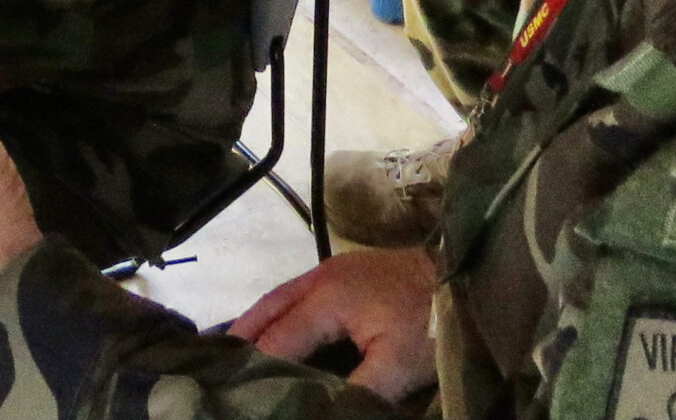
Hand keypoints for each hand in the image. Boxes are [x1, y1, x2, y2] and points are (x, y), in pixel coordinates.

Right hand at [228, 246, 439, 399]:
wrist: (463, 273)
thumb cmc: (426, 320)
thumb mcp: (394, 367)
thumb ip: (351, 391)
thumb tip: (314, 405)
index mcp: (325, 300)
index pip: (276, 340)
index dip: (252, 365)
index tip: (227, 386)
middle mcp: (318, 279)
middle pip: (267, 309)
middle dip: (240, 336)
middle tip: (212, 363)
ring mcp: (332, 270)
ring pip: (280, 297)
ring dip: (257, 322)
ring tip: (235, 349)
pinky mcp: (347, 271)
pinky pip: (297, 293)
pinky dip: (279, 313)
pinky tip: (278, 329)